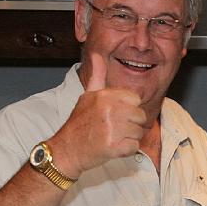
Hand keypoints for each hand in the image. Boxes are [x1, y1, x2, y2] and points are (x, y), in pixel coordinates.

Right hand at [48, 53, 147, 176]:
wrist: (66, 151)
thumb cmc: (79, 124)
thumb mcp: (86, 96)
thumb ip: (97, 77)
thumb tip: (96, 55)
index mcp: (104, 96)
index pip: (135, 99)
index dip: (129, 109)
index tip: (116, 115)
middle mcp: (109, 109)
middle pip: (140, 116)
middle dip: (131, 124)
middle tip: (114, 129)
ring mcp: (111, 128)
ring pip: (139, 132)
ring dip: (129, 138)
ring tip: (113, 137)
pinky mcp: (113, 147)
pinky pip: (134, 146)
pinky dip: (126, 150)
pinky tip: (113, 147)